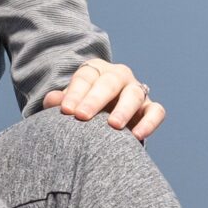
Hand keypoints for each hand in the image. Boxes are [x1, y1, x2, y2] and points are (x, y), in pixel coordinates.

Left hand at [43, 59, 164, 141]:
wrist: (101, 120)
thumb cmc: (81, 108)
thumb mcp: (69, 103)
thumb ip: (60, 102)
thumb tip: (52, 100)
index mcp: (95, 71)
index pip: (85, 77)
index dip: (75, 93)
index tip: (66, 111)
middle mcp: (118, 76)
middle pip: (109, 83)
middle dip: (95, 99)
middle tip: (81, 116)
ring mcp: (136, 91)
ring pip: (134, 94)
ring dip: (124, 109)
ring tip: (113, 125)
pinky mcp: (150, 108)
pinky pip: (156, 112)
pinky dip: (150, 122)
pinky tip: (138, 136)